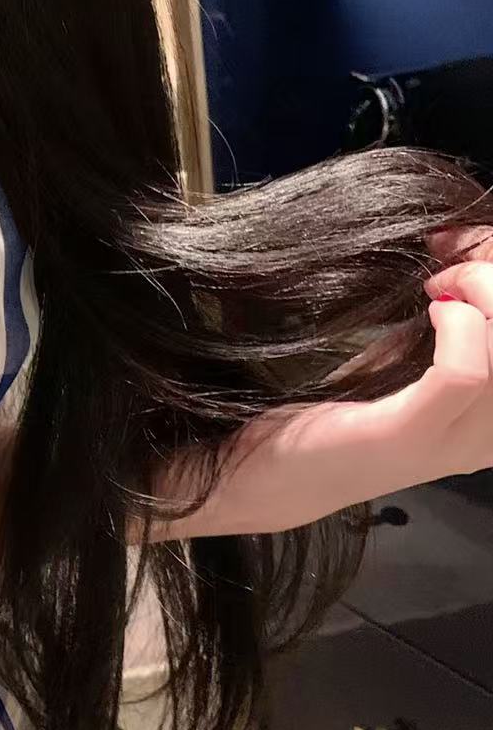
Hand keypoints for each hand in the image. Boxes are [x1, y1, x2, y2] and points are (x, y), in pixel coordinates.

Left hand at [168, 231, 492, 539]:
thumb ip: (434, 336)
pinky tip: (430, 309)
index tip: (464, 248)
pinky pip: (467, 373)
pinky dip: (458, 324)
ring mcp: (451, 443)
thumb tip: (453, 263)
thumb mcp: (396, 370)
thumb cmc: (326, 421)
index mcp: (487, 422)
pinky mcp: (406, 437)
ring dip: (485, 290)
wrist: (259, 481)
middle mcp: (485, 438)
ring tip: (438, 280)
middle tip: (451, 255)